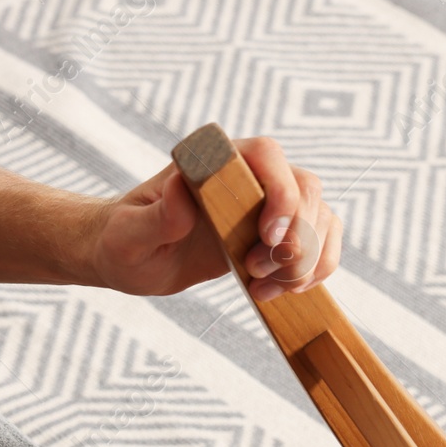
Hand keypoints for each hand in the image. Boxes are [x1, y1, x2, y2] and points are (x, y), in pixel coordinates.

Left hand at [83, 136, 343, 301]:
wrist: (134, 259)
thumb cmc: (124, 240)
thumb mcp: (130, 234)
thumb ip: (157, 216)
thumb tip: (181, 189)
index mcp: (214, 161)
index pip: (267, 155)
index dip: (280, 192)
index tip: (266, 237)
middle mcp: (249, 176)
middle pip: (306, 188)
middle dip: (296, 236)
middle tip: (258, 271)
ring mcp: (269, 204)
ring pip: (321, 217)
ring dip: (307, 259)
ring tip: (265, 287)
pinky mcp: (279, 234)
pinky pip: (321, 243)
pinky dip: (313, 271)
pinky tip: (278, 292)